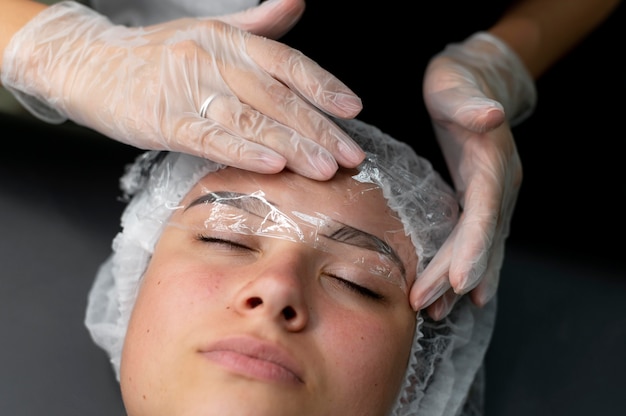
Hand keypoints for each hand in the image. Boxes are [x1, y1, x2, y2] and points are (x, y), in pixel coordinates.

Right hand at [2, 0, 364, 179]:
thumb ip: (259, 26)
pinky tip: (273, 165)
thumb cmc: (160, 54)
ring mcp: (187, 88)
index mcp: (228, 39)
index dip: (323, 85)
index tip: (352, 109)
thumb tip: (297, 2)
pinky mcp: (163, 119)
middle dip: (318, 129)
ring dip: (291, 145)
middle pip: (276, 97)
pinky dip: (243, 151)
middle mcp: (212, 59)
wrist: (93, 64)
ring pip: (249, 119)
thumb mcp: (210, 32)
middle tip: (350, 155)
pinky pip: (209, 137)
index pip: (286, 61)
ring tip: (324, 168)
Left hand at [411, 32, 535, 318]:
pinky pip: (473, 240)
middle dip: (454, 276)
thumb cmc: (458, 86)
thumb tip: (491, 114)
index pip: (486, 213)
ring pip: (478, 247)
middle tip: (426, 307)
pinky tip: (452, 293)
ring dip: (458, 282)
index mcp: (494, 164)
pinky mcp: (477, 200)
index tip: (460, 281)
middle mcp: (499, 188)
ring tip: (435, 312)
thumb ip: (471, 104)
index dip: (475, 247)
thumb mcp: (457, 87)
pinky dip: (465, 267)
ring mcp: (491, 197)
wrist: (475, 84)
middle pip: (479, 239)